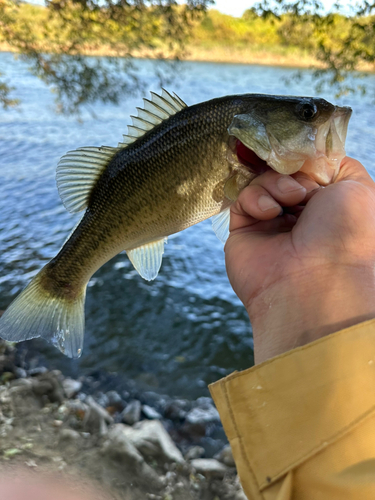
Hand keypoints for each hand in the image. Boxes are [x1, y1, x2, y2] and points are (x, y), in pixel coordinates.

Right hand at [225, 157, 374, 363]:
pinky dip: (256, 197)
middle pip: (283, 169)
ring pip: (263, 179)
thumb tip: (306, 155)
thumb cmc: (346, 237)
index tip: (303, 150)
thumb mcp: (356, 187)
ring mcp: (272, 222)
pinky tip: (270, 213)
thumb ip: (332, 163)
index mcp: (329, 204)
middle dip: (289, 167)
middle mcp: (301, 213)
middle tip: (300, 179)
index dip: (304, 154)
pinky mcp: (245, 230)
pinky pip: (243, 197)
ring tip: (291, 200)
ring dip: (276, 182)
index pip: (309, 166)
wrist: (316, 283)